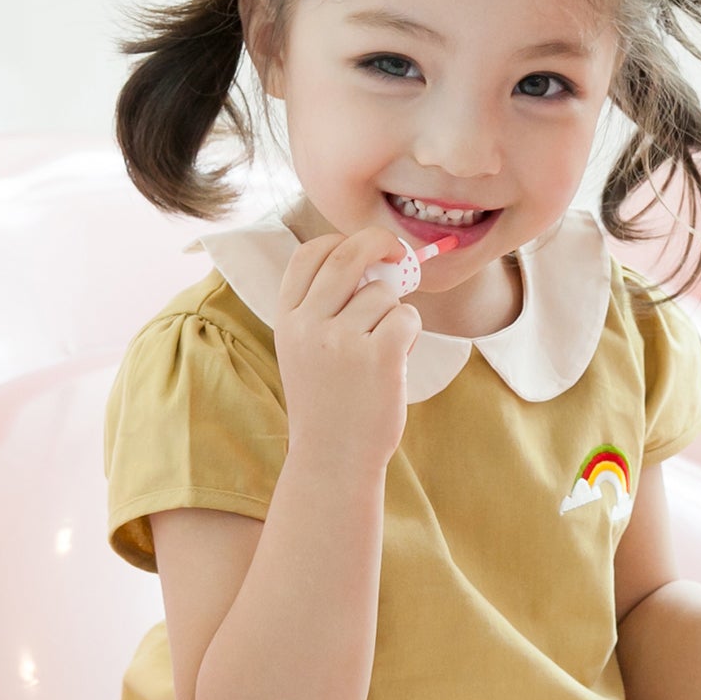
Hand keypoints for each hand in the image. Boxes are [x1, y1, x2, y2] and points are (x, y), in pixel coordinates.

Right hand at [275, 227, 422, 474]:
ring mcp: (341, 340)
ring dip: (395, 315)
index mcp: (288, 319)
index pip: (309, 255)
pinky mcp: (378, 356)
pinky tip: (397, 358)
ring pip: (385, 294)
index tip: (362, 248)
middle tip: (397, 251)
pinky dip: (412, 333)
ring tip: (383, 350)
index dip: (339, 241)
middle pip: (348, 255)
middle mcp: (309, 324)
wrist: (332, 458)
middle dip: (380, 242)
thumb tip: (376, 266)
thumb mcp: (304, 351)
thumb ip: (324, 310)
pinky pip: (407, 317)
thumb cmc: (328, 403)